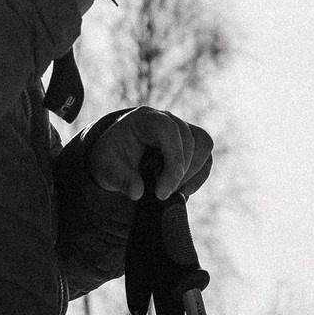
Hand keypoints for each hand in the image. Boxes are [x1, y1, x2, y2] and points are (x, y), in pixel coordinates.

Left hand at [89, 107, 213, 201]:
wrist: (117, 155)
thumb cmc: (112, 158)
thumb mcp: (107, 169)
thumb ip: (120, 179)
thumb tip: (137, 192)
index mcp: (145, 119)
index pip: (170, 131)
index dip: (172, 160)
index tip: (161, 192)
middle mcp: (168, 119)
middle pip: (190, 139)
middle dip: (180, 172)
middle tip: (162, 195)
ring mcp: (182, 129)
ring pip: (204, 144)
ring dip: (194, 172)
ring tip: (174, 192)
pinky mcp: (191, 143)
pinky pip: (206, 156)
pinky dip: (199, 176)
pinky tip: (184, 192)